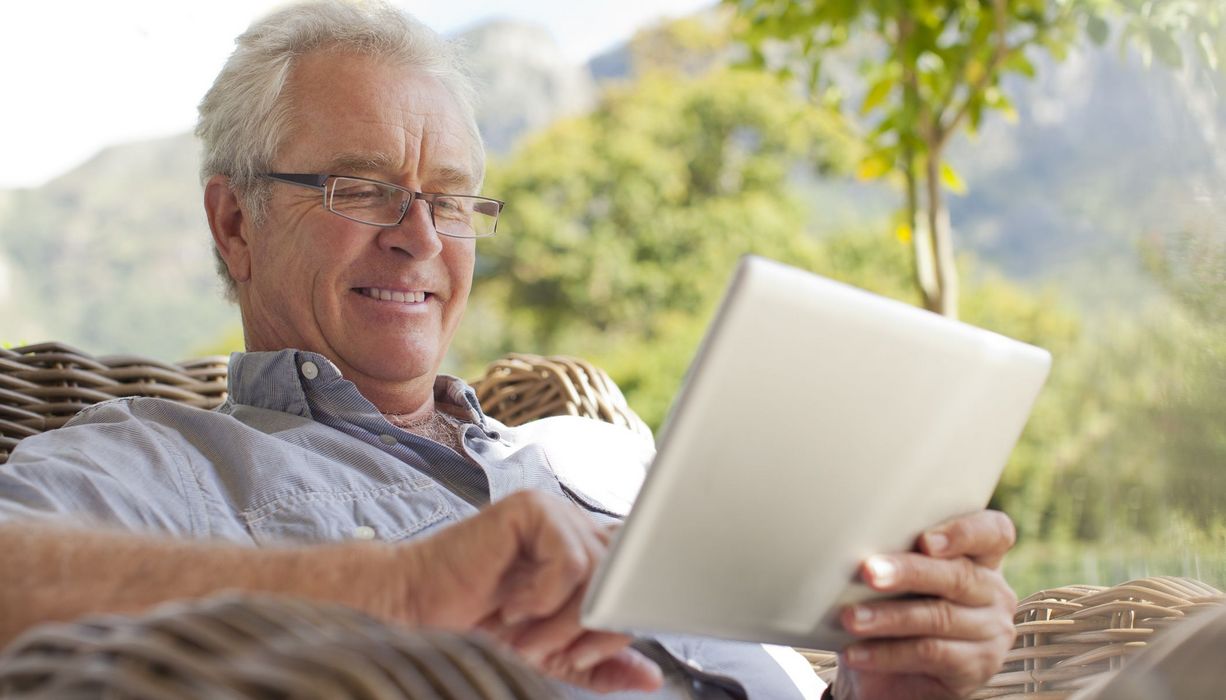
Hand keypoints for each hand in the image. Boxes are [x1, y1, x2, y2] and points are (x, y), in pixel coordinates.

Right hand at [394, 490, 660, 693]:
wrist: (416, 614)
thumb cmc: (477, 626)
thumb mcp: (552, 655)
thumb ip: (601, 664)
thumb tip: (652, 677)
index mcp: (587, 552)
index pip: (634, 578)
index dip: (618, 619)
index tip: (585, 655)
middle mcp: (577, 527)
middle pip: (622, 577)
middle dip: (593, 627)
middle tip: (553, 651)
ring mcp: (554, 513)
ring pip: (597, 571)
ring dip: (562, 619)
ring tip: (523, 634)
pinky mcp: (530, 509)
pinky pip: (568, 559)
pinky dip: (542, 596)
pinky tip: (511, 604)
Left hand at [832, 510, 1017, 699]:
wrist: (890, 676)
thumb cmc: (891, 608)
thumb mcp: (894, 578)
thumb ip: (891, 556)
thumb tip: (852, 543)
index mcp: (981, 557)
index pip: (993, 532)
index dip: (965, 533)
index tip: (924, 540)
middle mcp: (994, 591)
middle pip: (958, 576)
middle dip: (909, 572)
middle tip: (869, 572)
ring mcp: (992, 631)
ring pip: (940, 617)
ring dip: (889, 617)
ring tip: (851, 618)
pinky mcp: (978, 667)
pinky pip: (931, 654)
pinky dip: (887, 653)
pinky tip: (856, 652)